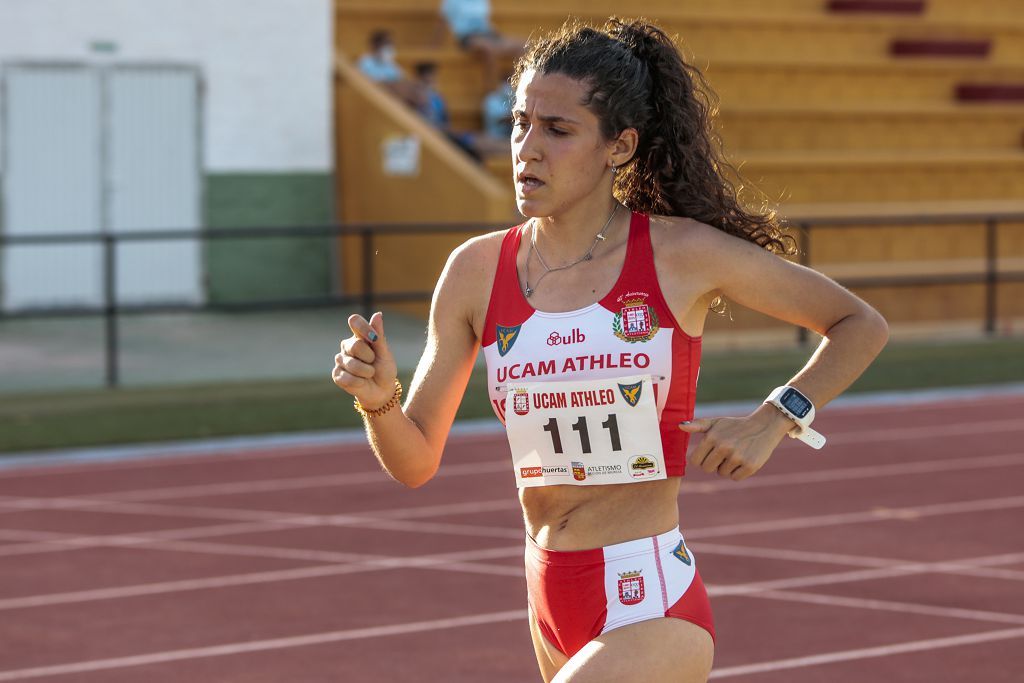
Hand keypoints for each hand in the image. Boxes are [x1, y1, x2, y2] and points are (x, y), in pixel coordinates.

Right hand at [332, 312, 398, 409]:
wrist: (381, 391)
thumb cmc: (384, 369)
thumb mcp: (385, 353)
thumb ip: (379, 336)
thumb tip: (377, 314)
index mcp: (359, 336)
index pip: (355, 321)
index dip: (364, 328)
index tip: (374, 338)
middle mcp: (347, 346)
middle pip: (355, 345)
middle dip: (369, 357)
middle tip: (373, 362)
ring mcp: (340, 360)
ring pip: (352, 364)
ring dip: (367, 372)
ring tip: (369, 374)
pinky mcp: (336, 375)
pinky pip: (348, 378)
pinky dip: (359, 382)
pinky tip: (361, 382)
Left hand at [678, 405, 794, 480]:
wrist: (764, 426)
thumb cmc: (735, 426)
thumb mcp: (716, 422)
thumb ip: (697, 425)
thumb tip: (680, 426)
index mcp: (712, 437)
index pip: (695, 461)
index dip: (701, 459)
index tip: (710, 453)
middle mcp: (724, 447)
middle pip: (707, 469)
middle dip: (713, 464)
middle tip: (724, 453)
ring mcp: (737, 457)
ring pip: (722, 473)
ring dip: (727, 467)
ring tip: (736, 453)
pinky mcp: (750, 466)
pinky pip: (735, 477)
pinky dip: (738, 472)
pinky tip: (744, 459)